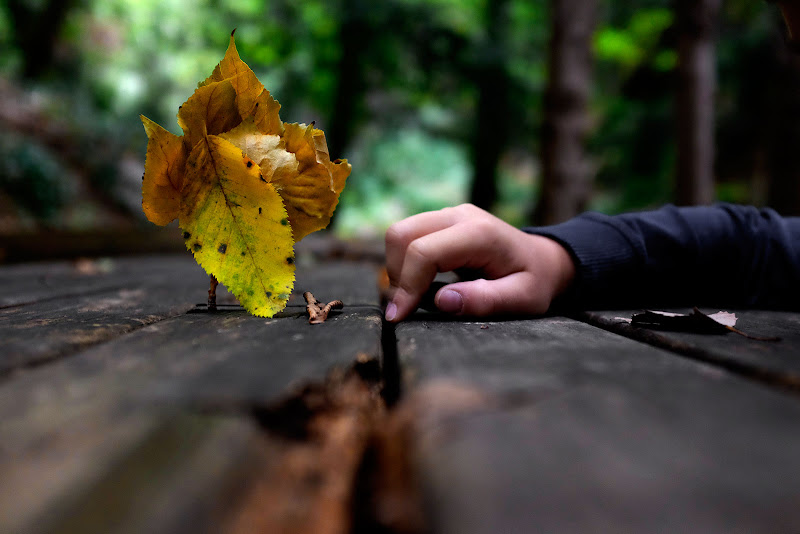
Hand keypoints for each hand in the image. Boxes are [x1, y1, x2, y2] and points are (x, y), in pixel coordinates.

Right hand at [384, 203, 575, 321]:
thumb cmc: (534, 281)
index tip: (400, 317)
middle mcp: (459, 215)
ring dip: (398, 267)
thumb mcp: (522, 299)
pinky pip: (408, 236)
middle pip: (400, 234)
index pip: (424, 252)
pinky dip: (404, 262)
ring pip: (398, 233)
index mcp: (479, 233)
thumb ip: (485, 300)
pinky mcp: (441, 220)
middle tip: (408, 306)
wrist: (543, 259)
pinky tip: (422, 284)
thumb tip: (442, 301)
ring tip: (416, 296)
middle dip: (396, 274)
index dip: (407, 286)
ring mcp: (449, 214)